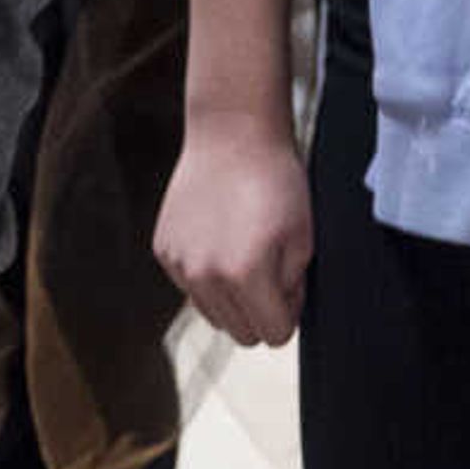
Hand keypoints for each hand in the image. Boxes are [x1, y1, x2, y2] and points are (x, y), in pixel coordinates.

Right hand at [153, 117, 312, 346]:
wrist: (233, 133)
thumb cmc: (277, 181)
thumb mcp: (305, 238)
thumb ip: (294, 288)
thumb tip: (280, 315)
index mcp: (247, 276)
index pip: (275, 335)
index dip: (290, 311)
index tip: (291, 281)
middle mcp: (206, 277)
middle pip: (241, 333)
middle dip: (261, 310)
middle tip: (271, 266)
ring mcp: (180, 264)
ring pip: (213, 314)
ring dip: (232, 297)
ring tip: (244, 251)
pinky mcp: (163, 250)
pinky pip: (191, 287)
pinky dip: (207, 273)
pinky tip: (219, 235)